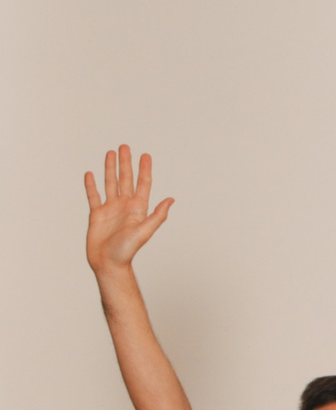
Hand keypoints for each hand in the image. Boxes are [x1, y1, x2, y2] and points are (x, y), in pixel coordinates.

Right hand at [84, 145, 173, 272]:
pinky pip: (93, 195)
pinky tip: (90, 174)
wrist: (108, 262)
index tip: (145, 155)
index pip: (142, 184)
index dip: (144, 169)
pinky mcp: (97, 214)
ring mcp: (111, 209)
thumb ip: (157, 215)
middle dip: (126, 163)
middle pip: (125, 179)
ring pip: (110, 183)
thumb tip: (171, 200)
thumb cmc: (127, 251)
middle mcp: (125, 206)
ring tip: (110, 153)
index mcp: (138, 208)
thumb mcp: (144, 231)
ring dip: (110, 168)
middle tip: (125, 146)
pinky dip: (91, 185)